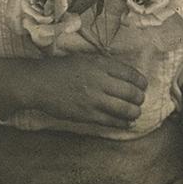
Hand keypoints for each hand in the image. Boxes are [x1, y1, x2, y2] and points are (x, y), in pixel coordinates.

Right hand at [24, 54, 148, 129]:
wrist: (39, 83)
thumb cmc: (61, 69)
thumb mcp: (85, 59)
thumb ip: (104, 66)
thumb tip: (124, 75)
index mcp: (100, 64)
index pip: (130, 74)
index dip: (141, 82)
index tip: (143, 85)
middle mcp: (99, 81)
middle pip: (131, 92)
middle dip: (140, 98)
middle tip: (140, 100)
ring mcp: (93, 99)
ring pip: (124, 109)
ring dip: (134, 112)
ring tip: (135, 112)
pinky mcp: (86, 114)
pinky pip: (110, 121)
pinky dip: (122, 123)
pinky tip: (126, 124)